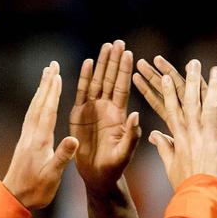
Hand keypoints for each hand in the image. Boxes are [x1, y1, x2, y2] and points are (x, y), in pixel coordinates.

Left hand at [3, 61, 79, 209]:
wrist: (15, 198)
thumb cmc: (36, 189)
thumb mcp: (52, 175)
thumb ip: (63, 156)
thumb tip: (74, 139)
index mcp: (40, 141)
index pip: (48, 111)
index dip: (53, 93)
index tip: (57, 74)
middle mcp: (31, 135)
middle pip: (39, 104)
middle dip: (46, 84)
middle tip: (52, 66)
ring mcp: (26, 137)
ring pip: (34, 107)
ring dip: (41, 90)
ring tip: (47, 76)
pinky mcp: (25, 141)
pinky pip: (31, 116)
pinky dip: (37, 103)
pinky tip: (40, 100)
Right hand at [70, 40, 141, 193]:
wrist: (97, 175)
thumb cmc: (115, 166)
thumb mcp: (126, 152)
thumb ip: (132, 134)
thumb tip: (137, 114)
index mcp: (120, 115)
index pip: (123, 88)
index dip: (125, 71)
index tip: (129, 53)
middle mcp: (107, 108)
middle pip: (111, 79)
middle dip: (114, 61)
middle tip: (118, 42)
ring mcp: (93, 109)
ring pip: (97, 82)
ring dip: (101, 64)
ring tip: (105, 46)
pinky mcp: (79, 114)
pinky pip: (82, 93)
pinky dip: (84, 78)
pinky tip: (87, 63)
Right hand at [145, 60, 216, 188]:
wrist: (201, 200)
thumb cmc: (186, 185)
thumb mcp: (171, 167)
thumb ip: (163, 148)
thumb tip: (153, 135)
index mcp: (179, 139)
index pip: (171, 110)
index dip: (168, 92)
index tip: (165, 76)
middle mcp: (193, 136)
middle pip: (191, 103)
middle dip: (191, 81)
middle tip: (193, 63)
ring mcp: (209, 139)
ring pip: (211, 108)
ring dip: (214, 87)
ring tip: (216, 70)